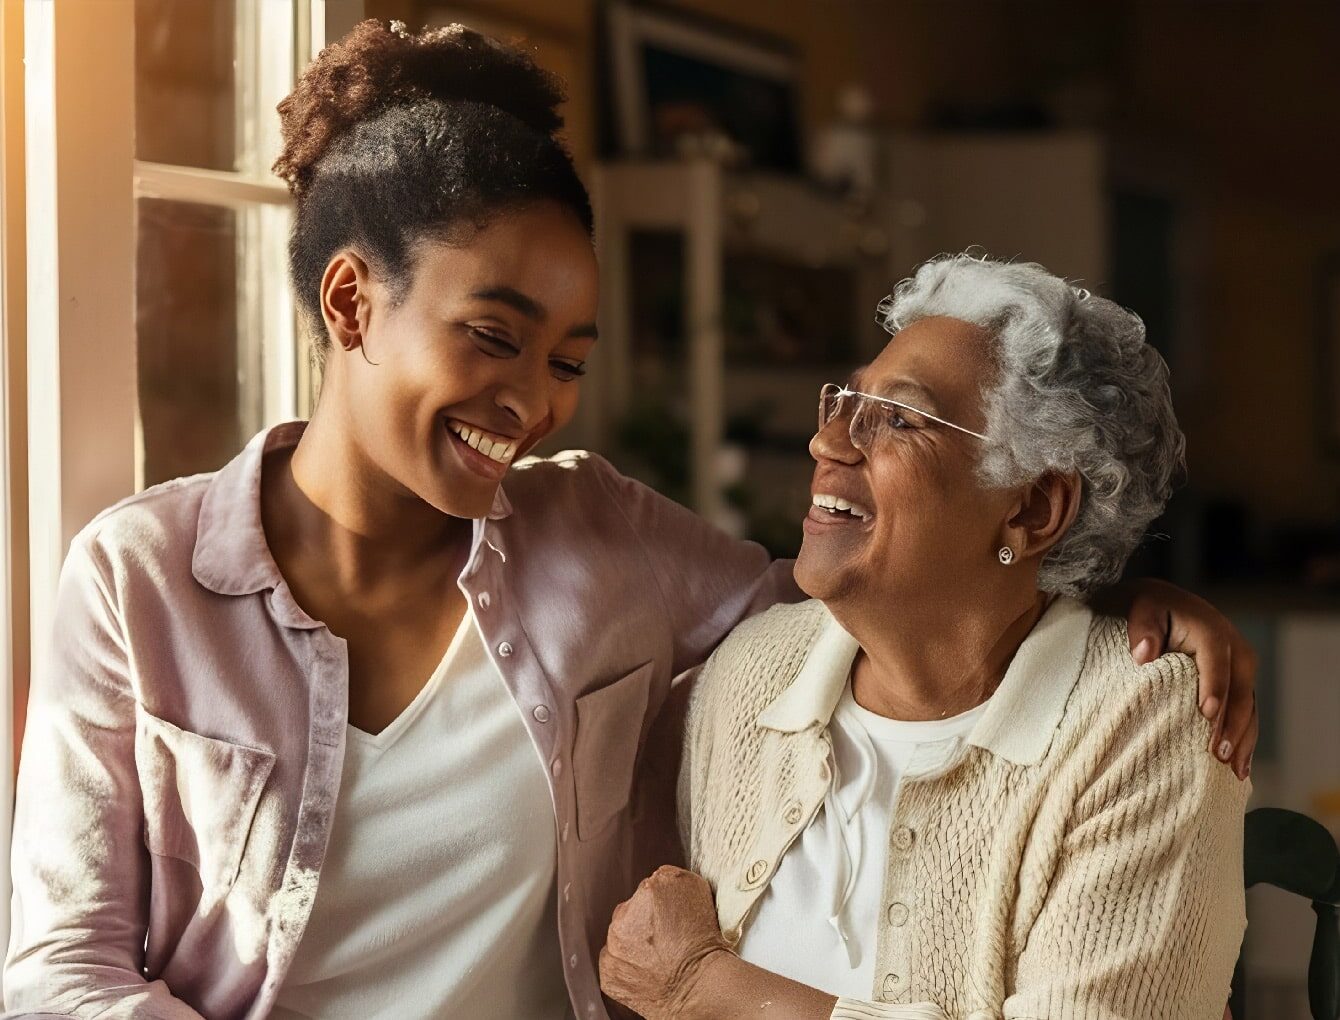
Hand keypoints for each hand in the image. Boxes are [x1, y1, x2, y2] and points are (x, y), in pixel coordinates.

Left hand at [599, 865, 729, 1019]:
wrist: (700, 986)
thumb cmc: (704, 945)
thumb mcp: (697, 891)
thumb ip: (670, 879)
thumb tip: (659, 882)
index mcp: (650, 889)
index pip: (648, 889)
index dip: (661, 905)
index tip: (671, 916)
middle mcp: (625, 913)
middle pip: (629, 911)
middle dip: (642, 922)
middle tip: (665, 938)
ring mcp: (614, 943)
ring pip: (619, 937)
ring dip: (632, 943)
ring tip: (658, 956)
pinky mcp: (608, 971)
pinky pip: (614, 963)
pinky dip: (626, 966)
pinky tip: (647, 971)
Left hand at [1111, 578, 1257, 779]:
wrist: (1163, 604)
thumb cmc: (1148, 609)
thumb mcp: (1141, 609)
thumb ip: (1143, 628)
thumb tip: (1143, 653)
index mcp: (1211, 631)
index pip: (1215, 661)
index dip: (1213, 686)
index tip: (1207, 713)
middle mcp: (1233, 649)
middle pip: (1239, 690)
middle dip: (1232, 723)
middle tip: (1218, 754)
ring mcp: (1239, 669)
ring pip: (1248, 707)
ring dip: (1243, 738)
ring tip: (1233, 770)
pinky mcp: (1237, 684)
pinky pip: (1246, 713)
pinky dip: (1244, 738)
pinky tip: (1240, 766)